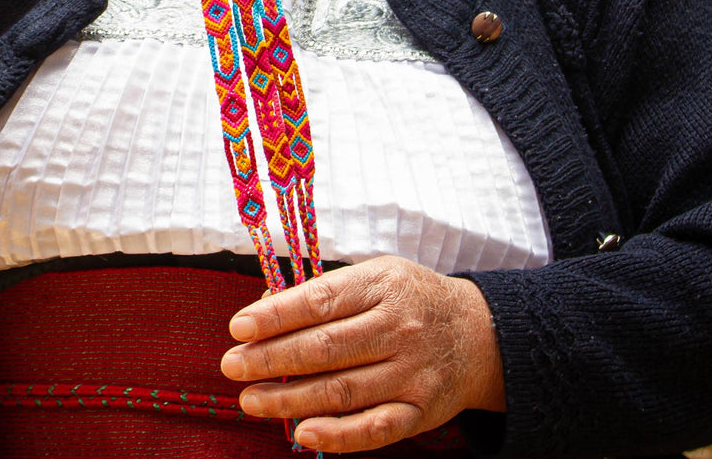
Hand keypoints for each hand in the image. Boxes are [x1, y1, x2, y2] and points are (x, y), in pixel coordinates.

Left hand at [220, 255, 504, 453]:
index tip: (239, 326)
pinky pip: (375, 428)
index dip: (276, 315)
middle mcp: (397, 328)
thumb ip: (326, 292)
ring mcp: (411, 372)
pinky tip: (303, 432)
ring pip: (342, 391)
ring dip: (290, 398)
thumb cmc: (410, 298)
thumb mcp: (376, 275)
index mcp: (381, 285)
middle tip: (231, 365)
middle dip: (271, 357)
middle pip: (325, 348)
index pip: (320, 300)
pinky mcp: (421, 411)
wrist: (480, 333)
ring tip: (250, 399)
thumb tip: (265, 307)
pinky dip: (338, 435)